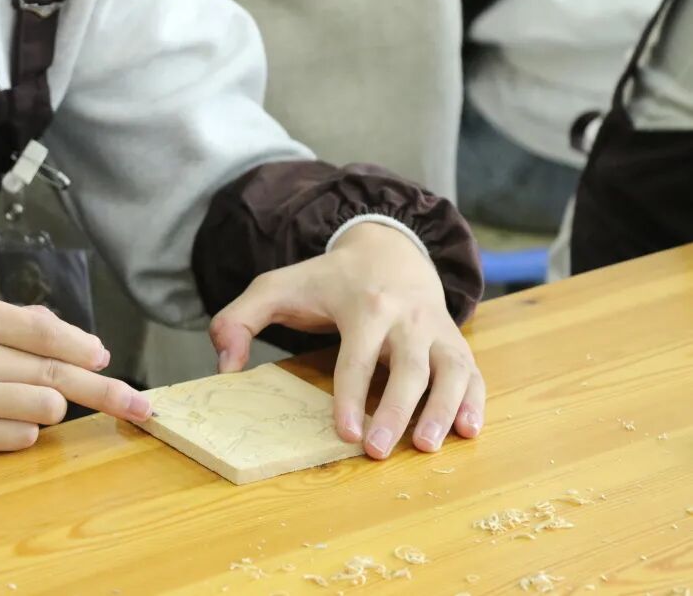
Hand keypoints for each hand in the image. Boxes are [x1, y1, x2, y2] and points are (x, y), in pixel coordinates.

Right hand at [0, 290, 150, 460]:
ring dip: (45, 408)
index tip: (104, 358)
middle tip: (139, 405)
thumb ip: (3, 321)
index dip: (84, 346)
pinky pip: (17, 439)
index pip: (44, 329)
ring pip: (43, 408)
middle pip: (56, 372)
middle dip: (106, 391)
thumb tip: (70, 338)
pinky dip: (19, 432)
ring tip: (17, 400)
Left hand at [209, 222, 483, 458]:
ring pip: (451, 369)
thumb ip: (240, 319)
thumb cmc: (327, 279)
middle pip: (409, 366)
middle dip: (396, 410)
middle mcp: (407, 316)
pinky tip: (470, 431)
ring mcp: (436, 328)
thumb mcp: (276, 286)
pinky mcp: (455, 340)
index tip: (344, 433)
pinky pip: (473, 371)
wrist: (387, 249)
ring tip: (429, 447)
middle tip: (379, 452)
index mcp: (364, 305)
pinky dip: (476, 401)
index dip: (350, 396)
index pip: (357, 355)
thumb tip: (225, 366)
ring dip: (444, 409)